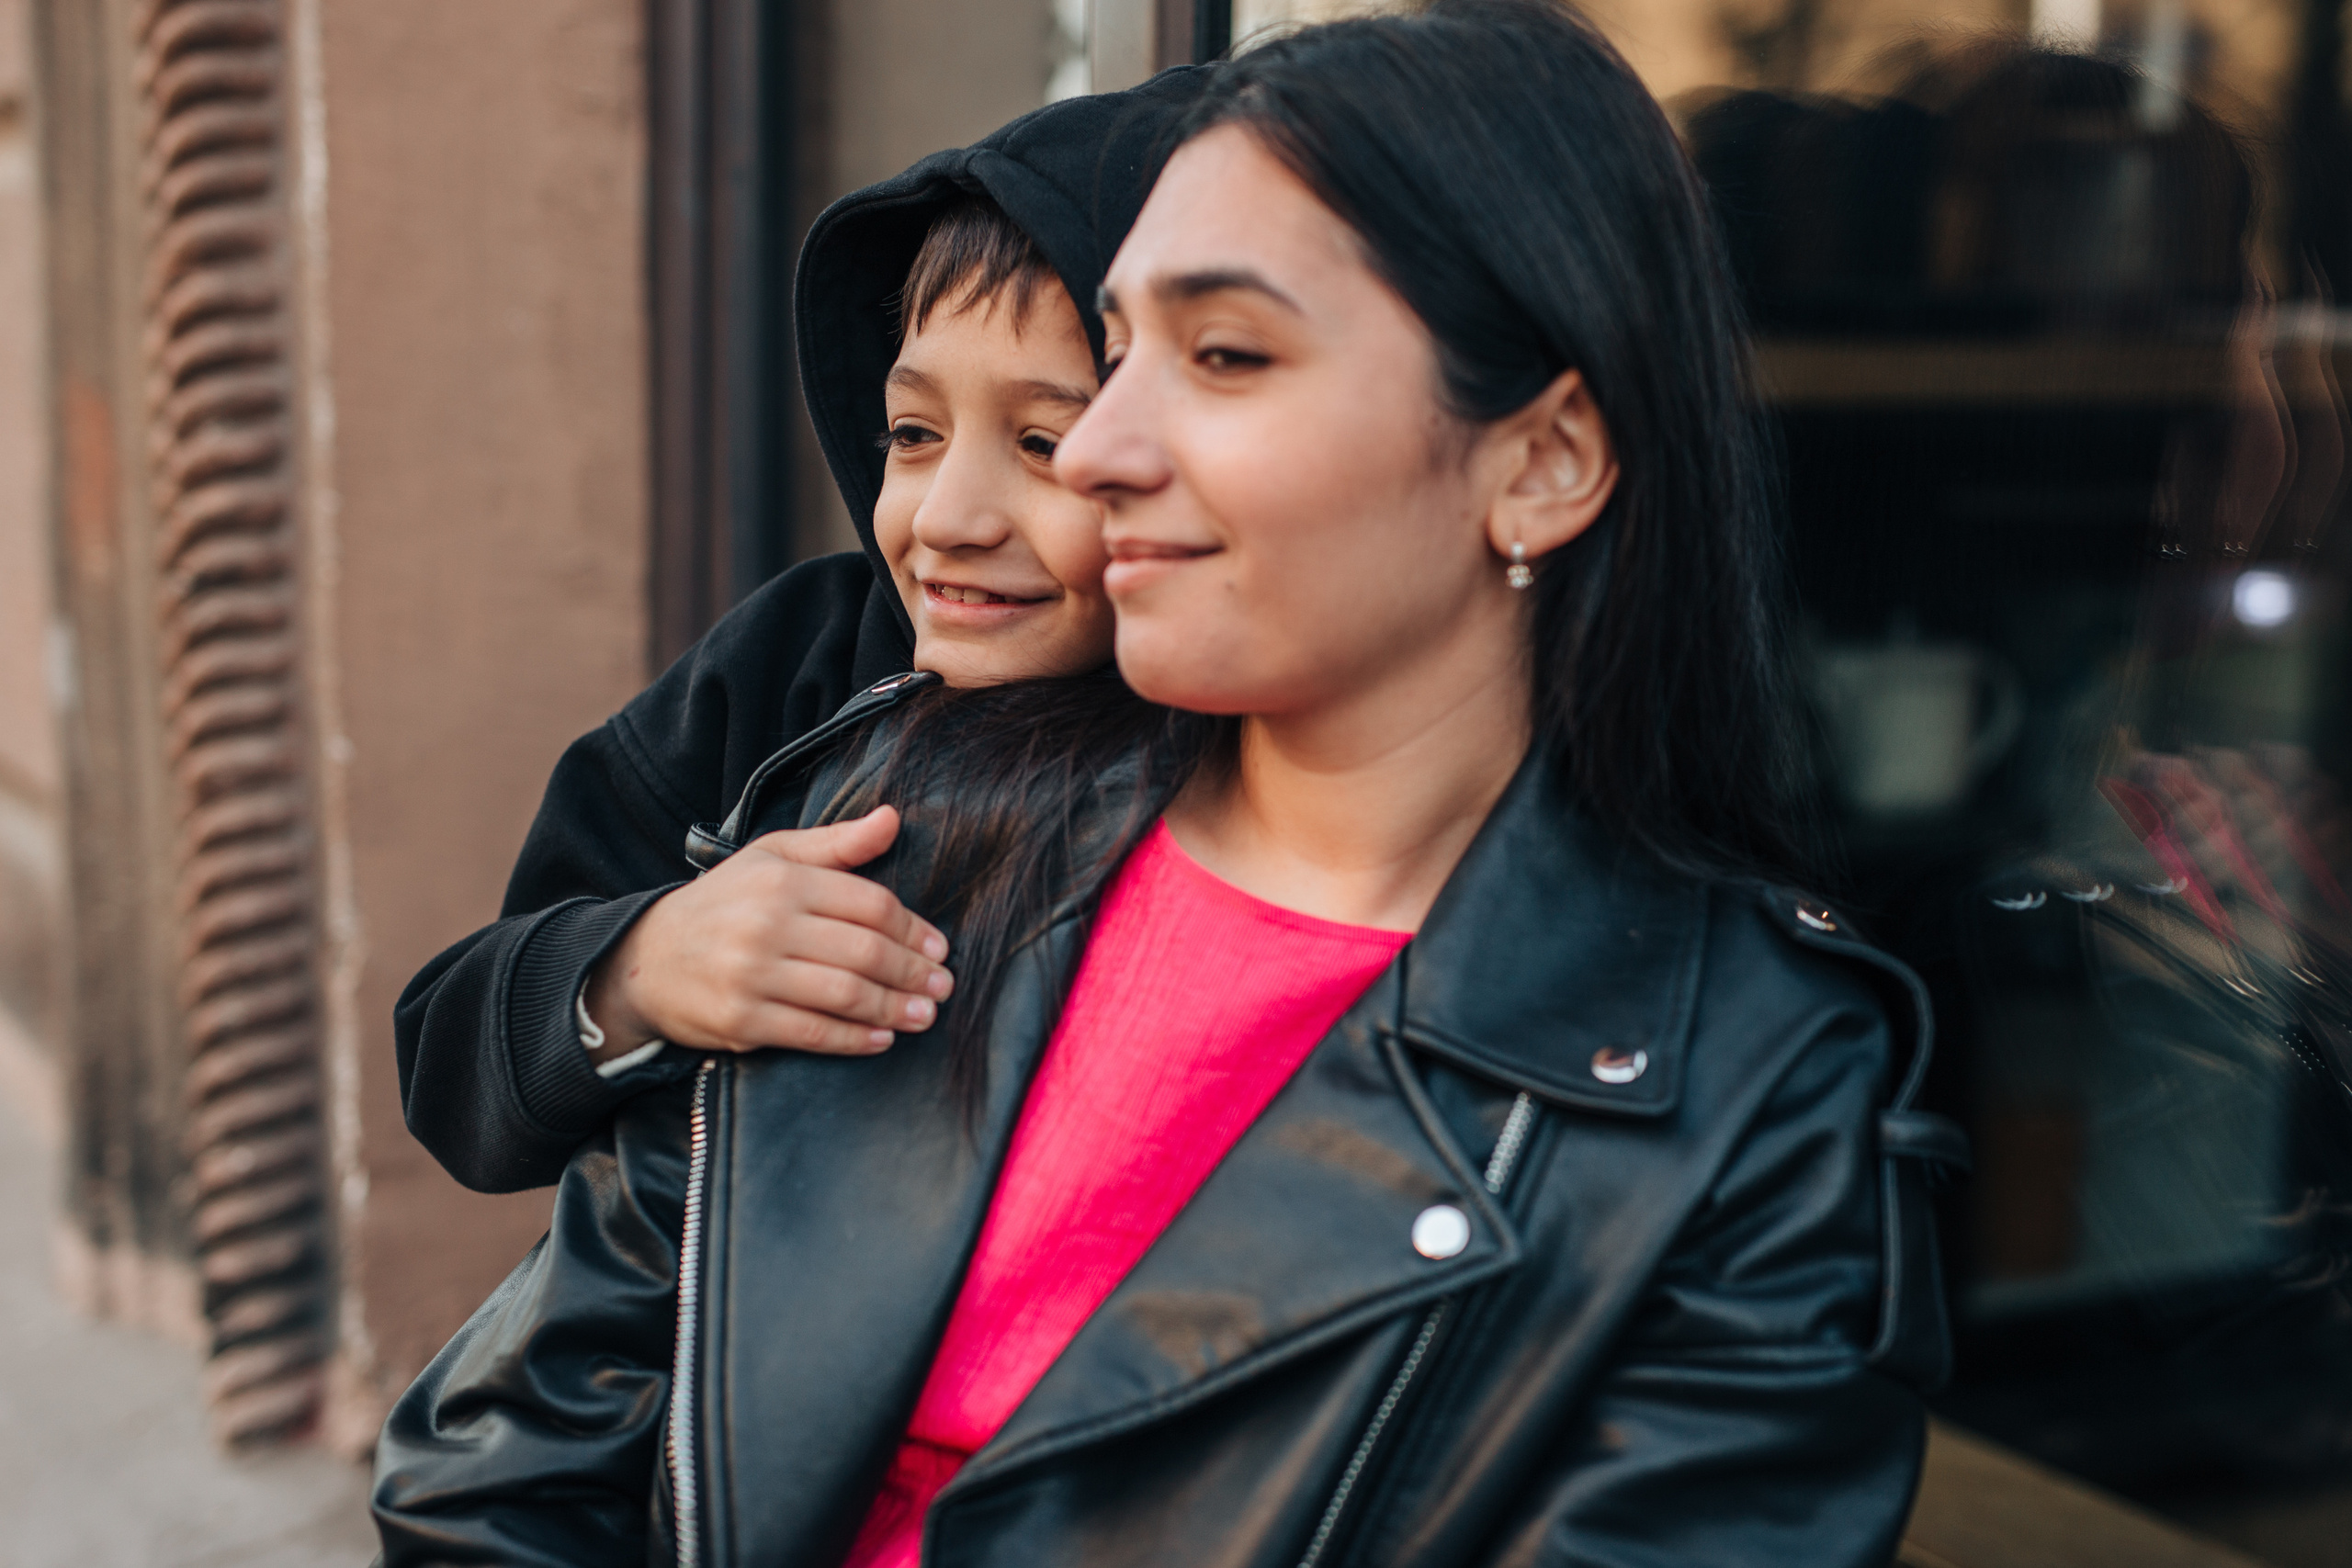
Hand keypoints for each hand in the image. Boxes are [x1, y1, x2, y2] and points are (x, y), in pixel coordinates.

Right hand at [582, 806, 952, 1061]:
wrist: (646, 958)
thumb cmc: (723, 904)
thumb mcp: (772, 858)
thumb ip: (836, 844)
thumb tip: (893, 818)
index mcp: (782, 881)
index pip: (868, 903)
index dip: (911, 928)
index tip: (938, 948)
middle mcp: (767, 926)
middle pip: (863, 951)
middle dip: (912, 973)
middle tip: (943, 987)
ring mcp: (751, 976)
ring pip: (844, 994)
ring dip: (893, 1009)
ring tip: (924, 1015)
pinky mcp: (741, 1020)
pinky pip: (812, 1033)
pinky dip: (854, 1039)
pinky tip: (881, 1039)